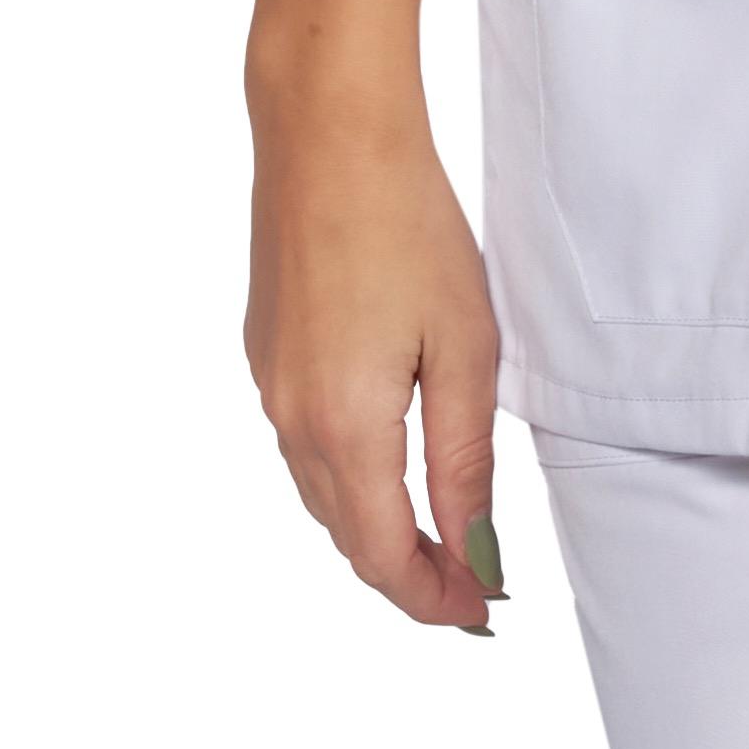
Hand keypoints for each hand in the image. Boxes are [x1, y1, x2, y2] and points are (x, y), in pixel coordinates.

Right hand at [242, 70, 507, 631]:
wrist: (328, 135)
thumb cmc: (407, 226)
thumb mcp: (465, 352)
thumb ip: (464, 463)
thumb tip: (475, 551)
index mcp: (345, 428)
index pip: (382, 555)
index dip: (433, 599)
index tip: (484, 613)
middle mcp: (292, 419)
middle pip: (347, 536)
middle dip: (408, 573)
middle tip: (476, 587)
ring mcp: (269, 386)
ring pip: (322, 495)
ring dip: (376, 529)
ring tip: (442, 538)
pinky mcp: (264, 354)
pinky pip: (303, 447)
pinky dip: (347, 480)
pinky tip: (390, 466)